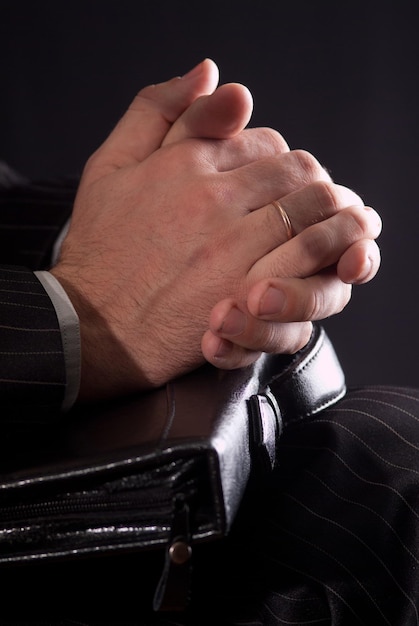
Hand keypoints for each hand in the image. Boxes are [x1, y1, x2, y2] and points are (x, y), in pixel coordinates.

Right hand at [51, 61, 380, 400]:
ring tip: (328, 224)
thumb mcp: (109, 165)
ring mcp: (232, 244)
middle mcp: (212, 197)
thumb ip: (156, 110)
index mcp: (184, 162)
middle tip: (307, 202)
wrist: (91, 324)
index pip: (263, 141)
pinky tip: (329, 253)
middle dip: (309, 183)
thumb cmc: (100, 249)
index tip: (276, 181)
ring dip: (330, 211)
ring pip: (313, 206)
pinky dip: (331, 246)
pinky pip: (310, 253)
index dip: (278, 159)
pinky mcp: (246, 289)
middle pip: (296, 170)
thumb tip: (209, 72)